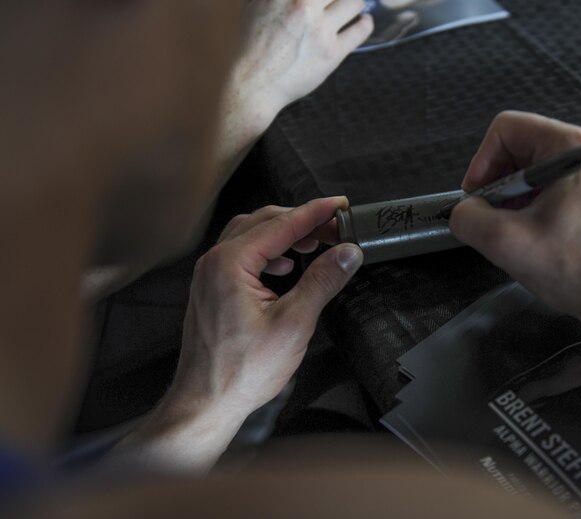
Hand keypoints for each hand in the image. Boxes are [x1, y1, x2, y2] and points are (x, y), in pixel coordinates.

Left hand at [169, 197, 362, 418]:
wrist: (205, 402)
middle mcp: (214, 263)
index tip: (340, 205)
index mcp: (229, 263)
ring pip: (251, 236)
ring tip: (314, 243)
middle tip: (334, 227)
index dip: (315, 213)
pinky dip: (268, 252)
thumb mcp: (294, 323)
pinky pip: (241, 255)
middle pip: (263, 222)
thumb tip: (347, 252)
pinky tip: (285, 266)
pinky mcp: (213, 290)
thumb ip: (322, 281)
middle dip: (301, 221)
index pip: (281, 224)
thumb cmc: (241, 371)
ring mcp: (210, 276)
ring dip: (284, 234)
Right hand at [221, 0, 372, 145]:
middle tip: (336, 1)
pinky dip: (365, 23)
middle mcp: (305, 6)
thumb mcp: (255, 4)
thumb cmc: (251, 45)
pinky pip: (360, 31)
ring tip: (355, 4)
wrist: (254, 83)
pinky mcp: (332, 53)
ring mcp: (321, 30)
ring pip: (354, 2)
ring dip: (356, 1)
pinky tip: (364, 20)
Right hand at [449, 112, 580, 319]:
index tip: (477, 199)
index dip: (481, 162)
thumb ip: (468, 218)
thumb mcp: (506, 243)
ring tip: (520, 233)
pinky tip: (542, 237)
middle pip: (523, 147)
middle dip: (500, 184)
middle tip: (496, 221)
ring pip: (540, 169)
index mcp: (573, 145)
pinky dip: (540, 206)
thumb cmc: (579, 269)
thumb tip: (465, 211)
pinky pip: (560, 185)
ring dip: (519, 199)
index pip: (506, 128)